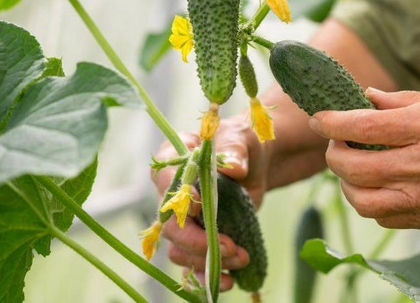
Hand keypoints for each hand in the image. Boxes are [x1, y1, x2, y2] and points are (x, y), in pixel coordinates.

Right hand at [152, 117, 267, 289]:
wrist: (255, 164)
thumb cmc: (242, 143)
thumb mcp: (241, 138)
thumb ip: (235, 150)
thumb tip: (233, 168)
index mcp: (173, 161)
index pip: (164, 181)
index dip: (179, 198)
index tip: (202, 204)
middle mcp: (171, 194)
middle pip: (170, 226)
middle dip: (198, 242)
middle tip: (231, 247)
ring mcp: (183, 220)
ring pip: (179, 250)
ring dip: (208, 260)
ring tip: (241, 258)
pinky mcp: (198, 238)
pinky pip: (192, 264)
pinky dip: (207, 276)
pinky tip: (228, 280)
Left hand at [308, 88, 419, 232]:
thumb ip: (402, 101)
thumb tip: (364, 97)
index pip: (362, 126)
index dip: (331, 121)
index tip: (319, 117)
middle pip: (353, 166)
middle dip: (332, 152)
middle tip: (336, 140)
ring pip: (361, 200)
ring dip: (346, 182)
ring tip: (352, 165)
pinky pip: (382, 217)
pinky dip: (368, 200)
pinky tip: (375, 184)